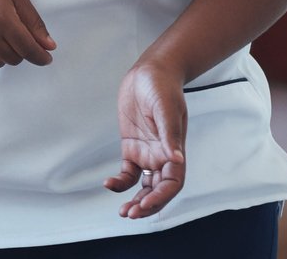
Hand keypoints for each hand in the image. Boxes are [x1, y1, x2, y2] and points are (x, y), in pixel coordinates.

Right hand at [0, 0, 55, 66]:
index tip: (46, 58)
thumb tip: (49, 46)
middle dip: (22, 50)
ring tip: (0, 33)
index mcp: (2, 19)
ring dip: (5, 54)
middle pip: (14, 58)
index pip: (28, 49)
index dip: (40, 56)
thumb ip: (34, 23)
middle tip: (18, 34)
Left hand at [105, 60, 187, 217]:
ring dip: (136, 200)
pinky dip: (121, 182)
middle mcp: (162, 156)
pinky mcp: (132, 147)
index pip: (172, 183)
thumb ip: (170, 136)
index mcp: (175, 150)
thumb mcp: (166, 109)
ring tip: (124, 211)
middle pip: (158, 190)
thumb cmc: (163, 88)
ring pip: (144, 186)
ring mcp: (147, 153)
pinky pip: (128, 172)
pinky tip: (109, 184)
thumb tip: (176, 158)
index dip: (161, 198)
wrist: (150, 73)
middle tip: (130, 214)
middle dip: (147, 205)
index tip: (145, 205)